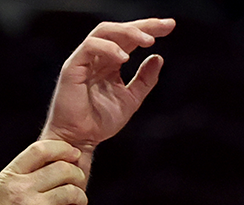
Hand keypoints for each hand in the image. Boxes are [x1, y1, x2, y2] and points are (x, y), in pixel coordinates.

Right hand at [0, 140, 87, 204]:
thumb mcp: (1, 191)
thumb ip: (22, 177)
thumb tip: (52, 164)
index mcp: (10, 176)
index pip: (41, 150)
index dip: (63, 149)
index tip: (73, 154)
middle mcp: (22, 188)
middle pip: (63, 169)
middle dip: (77, 175)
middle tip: (79, 184)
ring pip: (72, 192)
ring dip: (81, 199)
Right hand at [42, 18, 172, 150]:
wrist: (80, 140)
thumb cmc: (100, 122)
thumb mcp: (131, 99)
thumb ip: (144, 79)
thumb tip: (158, 57)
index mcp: (110, 62)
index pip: (129, 39)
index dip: (149, 29)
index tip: (170, 26)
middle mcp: (97, 57)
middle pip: (119, 30)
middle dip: (143, 25)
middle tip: (164, 26)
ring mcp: (84, 60)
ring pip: (104, 32)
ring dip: (128, 33)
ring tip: (148, 41)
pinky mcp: (73, 67)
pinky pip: (90, 48)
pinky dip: (108, 48)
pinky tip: (124, 57)